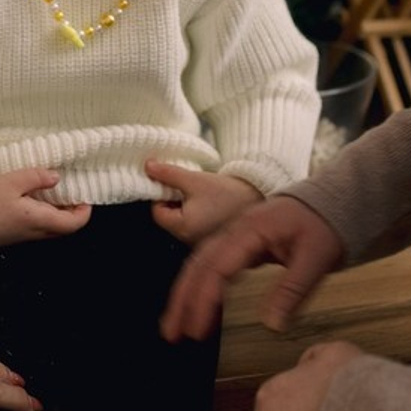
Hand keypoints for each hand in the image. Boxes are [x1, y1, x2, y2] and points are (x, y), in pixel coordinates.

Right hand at [0, 168, 91, 252]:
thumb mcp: (11, 182)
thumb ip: (36, 177)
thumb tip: (57, 178)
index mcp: (39, 221)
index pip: (74, 225)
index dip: (85, 211)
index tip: (86, 194)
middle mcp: (34, 233)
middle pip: (64, 229)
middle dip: (74, 211)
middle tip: (73, 190)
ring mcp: (23, 237)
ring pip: (51, 229)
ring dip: (58, 212)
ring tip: (55, 190)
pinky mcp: (12, 236)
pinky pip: (37, 228)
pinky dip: (44, 214)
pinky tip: (33, 197)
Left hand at [145, 158, 260, 244]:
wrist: (263, 201)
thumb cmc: (229, 193)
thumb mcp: (195, 180)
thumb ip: (168, 174)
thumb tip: (148, 166)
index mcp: (182, 228)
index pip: (157, 212)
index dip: (161, 194)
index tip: (173, 183)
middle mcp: (190, 241)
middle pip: (169, 218)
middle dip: (174, 200)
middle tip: (189, 186)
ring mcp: (202, 243)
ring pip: (183, 222)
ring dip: (187, 207)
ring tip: (203, 194)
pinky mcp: (214, 240)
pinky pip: (197, 227)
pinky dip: (199, 214)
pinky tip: (212, 204)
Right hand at [160, 195, 343, 341]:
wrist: (333, 200)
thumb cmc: (325, 225)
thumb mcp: (317, 258)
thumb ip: (293, 291)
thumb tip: (271, 326)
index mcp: (251, 230)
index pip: (218, 265)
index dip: (204, 298)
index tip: (196, 329)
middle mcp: (237, 230)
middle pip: (200, 263)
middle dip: (182, 298)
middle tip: (171, 333)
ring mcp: (237, 235)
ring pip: (202, 263)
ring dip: (186, 293)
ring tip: (175, 325)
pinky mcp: (243, 243)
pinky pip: (215, 264)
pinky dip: (202, 285)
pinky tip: (199, 305)